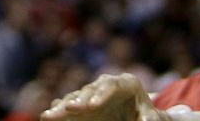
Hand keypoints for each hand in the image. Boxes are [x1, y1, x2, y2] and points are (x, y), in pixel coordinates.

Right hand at [42, 74, 159, 120]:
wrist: (136, 112)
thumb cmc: (145, 112)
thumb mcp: (151, 116)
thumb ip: (150, 118)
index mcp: (126, 83)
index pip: (111, 85)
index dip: (101, 94)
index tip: (92, 106)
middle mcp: (106, 85)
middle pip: (90, 90)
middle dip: (79, 100)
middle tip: (69, 108)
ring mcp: (93, 94)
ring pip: (76, 97)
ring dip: (63, 107)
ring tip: (49, 115)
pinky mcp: (84, 105)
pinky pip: (69, 106)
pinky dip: (59, 111)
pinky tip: (47, 117)